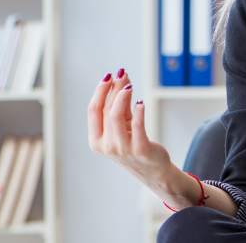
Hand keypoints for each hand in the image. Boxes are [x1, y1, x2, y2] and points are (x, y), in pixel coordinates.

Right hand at [87, 69, 172, 183]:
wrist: (153, 169)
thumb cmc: (135, 144)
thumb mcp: (123, 125)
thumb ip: (121, 104)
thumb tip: (121, 78)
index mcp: (96, 140)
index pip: (93, 111)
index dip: (99, 91)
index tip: (108, 76)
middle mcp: (106, 146)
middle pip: (105, 110)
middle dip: (113, 89)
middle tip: (122, 75)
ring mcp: (122, 149)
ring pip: (115, 116)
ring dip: (122, 97)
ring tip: (130, 86)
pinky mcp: (140, 149)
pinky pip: (137, 125)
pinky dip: (138, 111)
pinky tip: (141, 102)